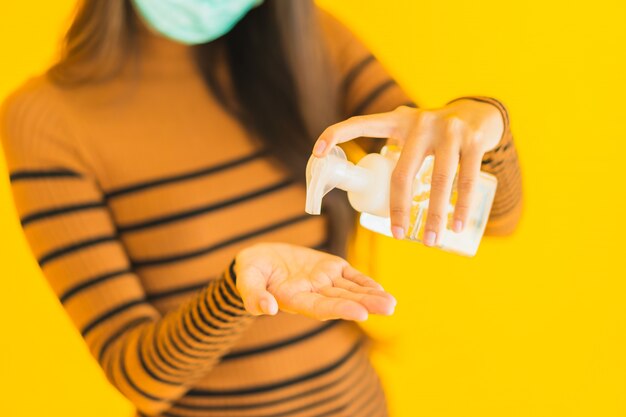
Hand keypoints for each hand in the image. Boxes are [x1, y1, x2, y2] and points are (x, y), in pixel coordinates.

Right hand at [235, 243, 395, 320]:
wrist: (259, 259)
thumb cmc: (249, 271)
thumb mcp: (246, 280)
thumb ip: (253, 295)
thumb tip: (267, 308)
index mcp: (294, 299)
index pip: (320, 307)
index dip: (340, 310)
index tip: (360, 313)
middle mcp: (313, 294)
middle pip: (342, 301)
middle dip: (365, 304)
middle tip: (388, 308)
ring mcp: (323, 282)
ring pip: (350, 290)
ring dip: (371, 296)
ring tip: (391, 304)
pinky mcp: (329, 268)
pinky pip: (350, 276)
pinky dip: (365, 283)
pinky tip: (381, 290)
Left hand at [312, 99, 503, 245]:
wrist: (482, 112)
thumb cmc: (438, 131)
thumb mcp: (412, 131)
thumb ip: (394, 145)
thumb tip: (371, 178)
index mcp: (397, 122)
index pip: (360, 124)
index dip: (335, 134)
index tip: (316, 153)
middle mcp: (420, 123)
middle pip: (402, 173)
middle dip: (399, 209)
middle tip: (398, 236)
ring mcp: (449, 130)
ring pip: (439, 180)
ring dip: (434, 216)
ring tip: (431, 241)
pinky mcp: (473, 140)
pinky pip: (467, 179)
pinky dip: (462, 207)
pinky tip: (456, 227)